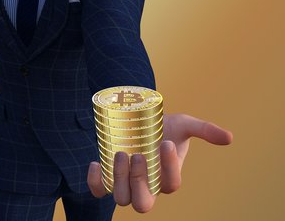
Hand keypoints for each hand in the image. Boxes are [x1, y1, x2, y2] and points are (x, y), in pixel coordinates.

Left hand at [87, 113, 232, 212]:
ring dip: (119, 179)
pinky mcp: (108, 176)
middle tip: (139, 155)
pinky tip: (97, 163)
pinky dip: (95, 182)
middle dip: (140, 182)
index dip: (169, 168)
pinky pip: (99, 190)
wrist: (140, 121)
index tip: (165, 142)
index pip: (171, 184)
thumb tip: (229, 138)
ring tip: (121, 153)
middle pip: (143, 203)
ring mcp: (126, 182)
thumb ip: (205, 130)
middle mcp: (147, 185)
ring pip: (121, 199)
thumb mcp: (185, 124)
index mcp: (166, 176)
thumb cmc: (163, 126)